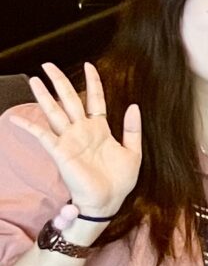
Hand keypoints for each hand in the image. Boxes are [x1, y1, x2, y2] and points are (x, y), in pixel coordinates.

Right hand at [10, 61, 141, 223]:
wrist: (108, 201)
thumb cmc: (119, 180)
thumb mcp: (134, 151)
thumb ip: (132, 129)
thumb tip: (133, 105)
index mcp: (100, 129)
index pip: (95, 99)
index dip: (93, 82)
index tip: (88, 65)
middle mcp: (82, 131)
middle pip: (69, 99)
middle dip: (60, 81)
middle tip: (48, 65)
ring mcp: (70, 140)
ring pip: (54, 112)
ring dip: (44, 96)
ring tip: (35, 80)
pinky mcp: (60, 152)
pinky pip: (42, 135)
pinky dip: (29, 126)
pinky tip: (16, 118)